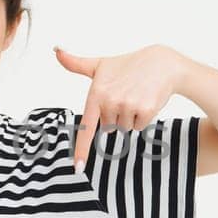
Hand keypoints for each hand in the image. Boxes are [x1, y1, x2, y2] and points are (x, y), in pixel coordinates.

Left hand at [54, 43, 188, 172]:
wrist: (161, 63)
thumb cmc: (128, 65)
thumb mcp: (100, 64)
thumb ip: (76, 63)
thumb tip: (56, 49)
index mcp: (97, 93)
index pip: (87, 126)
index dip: (81, 149)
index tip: (78, 167)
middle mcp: (111, 101)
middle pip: (109, 128)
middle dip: (116, 116)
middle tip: (124, 95)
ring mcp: (128, 106)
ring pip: (124, 128)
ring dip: (130, 117)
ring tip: (135, 96)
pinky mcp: (146, 110)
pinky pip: (139, 127)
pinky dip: (143, 118)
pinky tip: (146, 100)